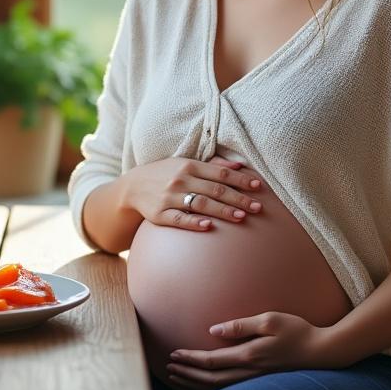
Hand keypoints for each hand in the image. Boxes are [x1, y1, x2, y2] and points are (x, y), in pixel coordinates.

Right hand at [125, 156, 263, 231]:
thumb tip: (239, 166)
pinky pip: (179, 219)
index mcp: (189, 165)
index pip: (221, 173)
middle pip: (215, 190)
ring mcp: (170, 198)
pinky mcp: (160, 215)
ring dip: (222, 211)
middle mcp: (180, 180)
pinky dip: (194, 223)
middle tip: (257, 207)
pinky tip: (209, 226)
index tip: (258, 187)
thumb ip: (212, 166)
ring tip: (241, 217)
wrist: (132, 186)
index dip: (241, 180)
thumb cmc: (165, 174)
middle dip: (238, 199)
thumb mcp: (185, 163)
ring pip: (200, 204)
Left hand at [166, 312, 334, 389]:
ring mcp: (254, 380)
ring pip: (216, 389)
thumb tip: (214, 330)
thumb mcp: (270, 319)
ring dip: (194, 384)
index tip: (174, 354)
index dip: (190, 359)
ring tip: (178, 377)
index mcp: (249, 356)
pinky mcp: (258, 382)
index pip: (211, 361)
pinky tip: (201, 385)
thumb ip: (241, 325)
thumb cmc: (297, 331)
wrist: (322, 352)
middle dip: (186, 374)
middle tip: (169, 367)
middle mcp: (249, 372)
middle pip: (209, 380)